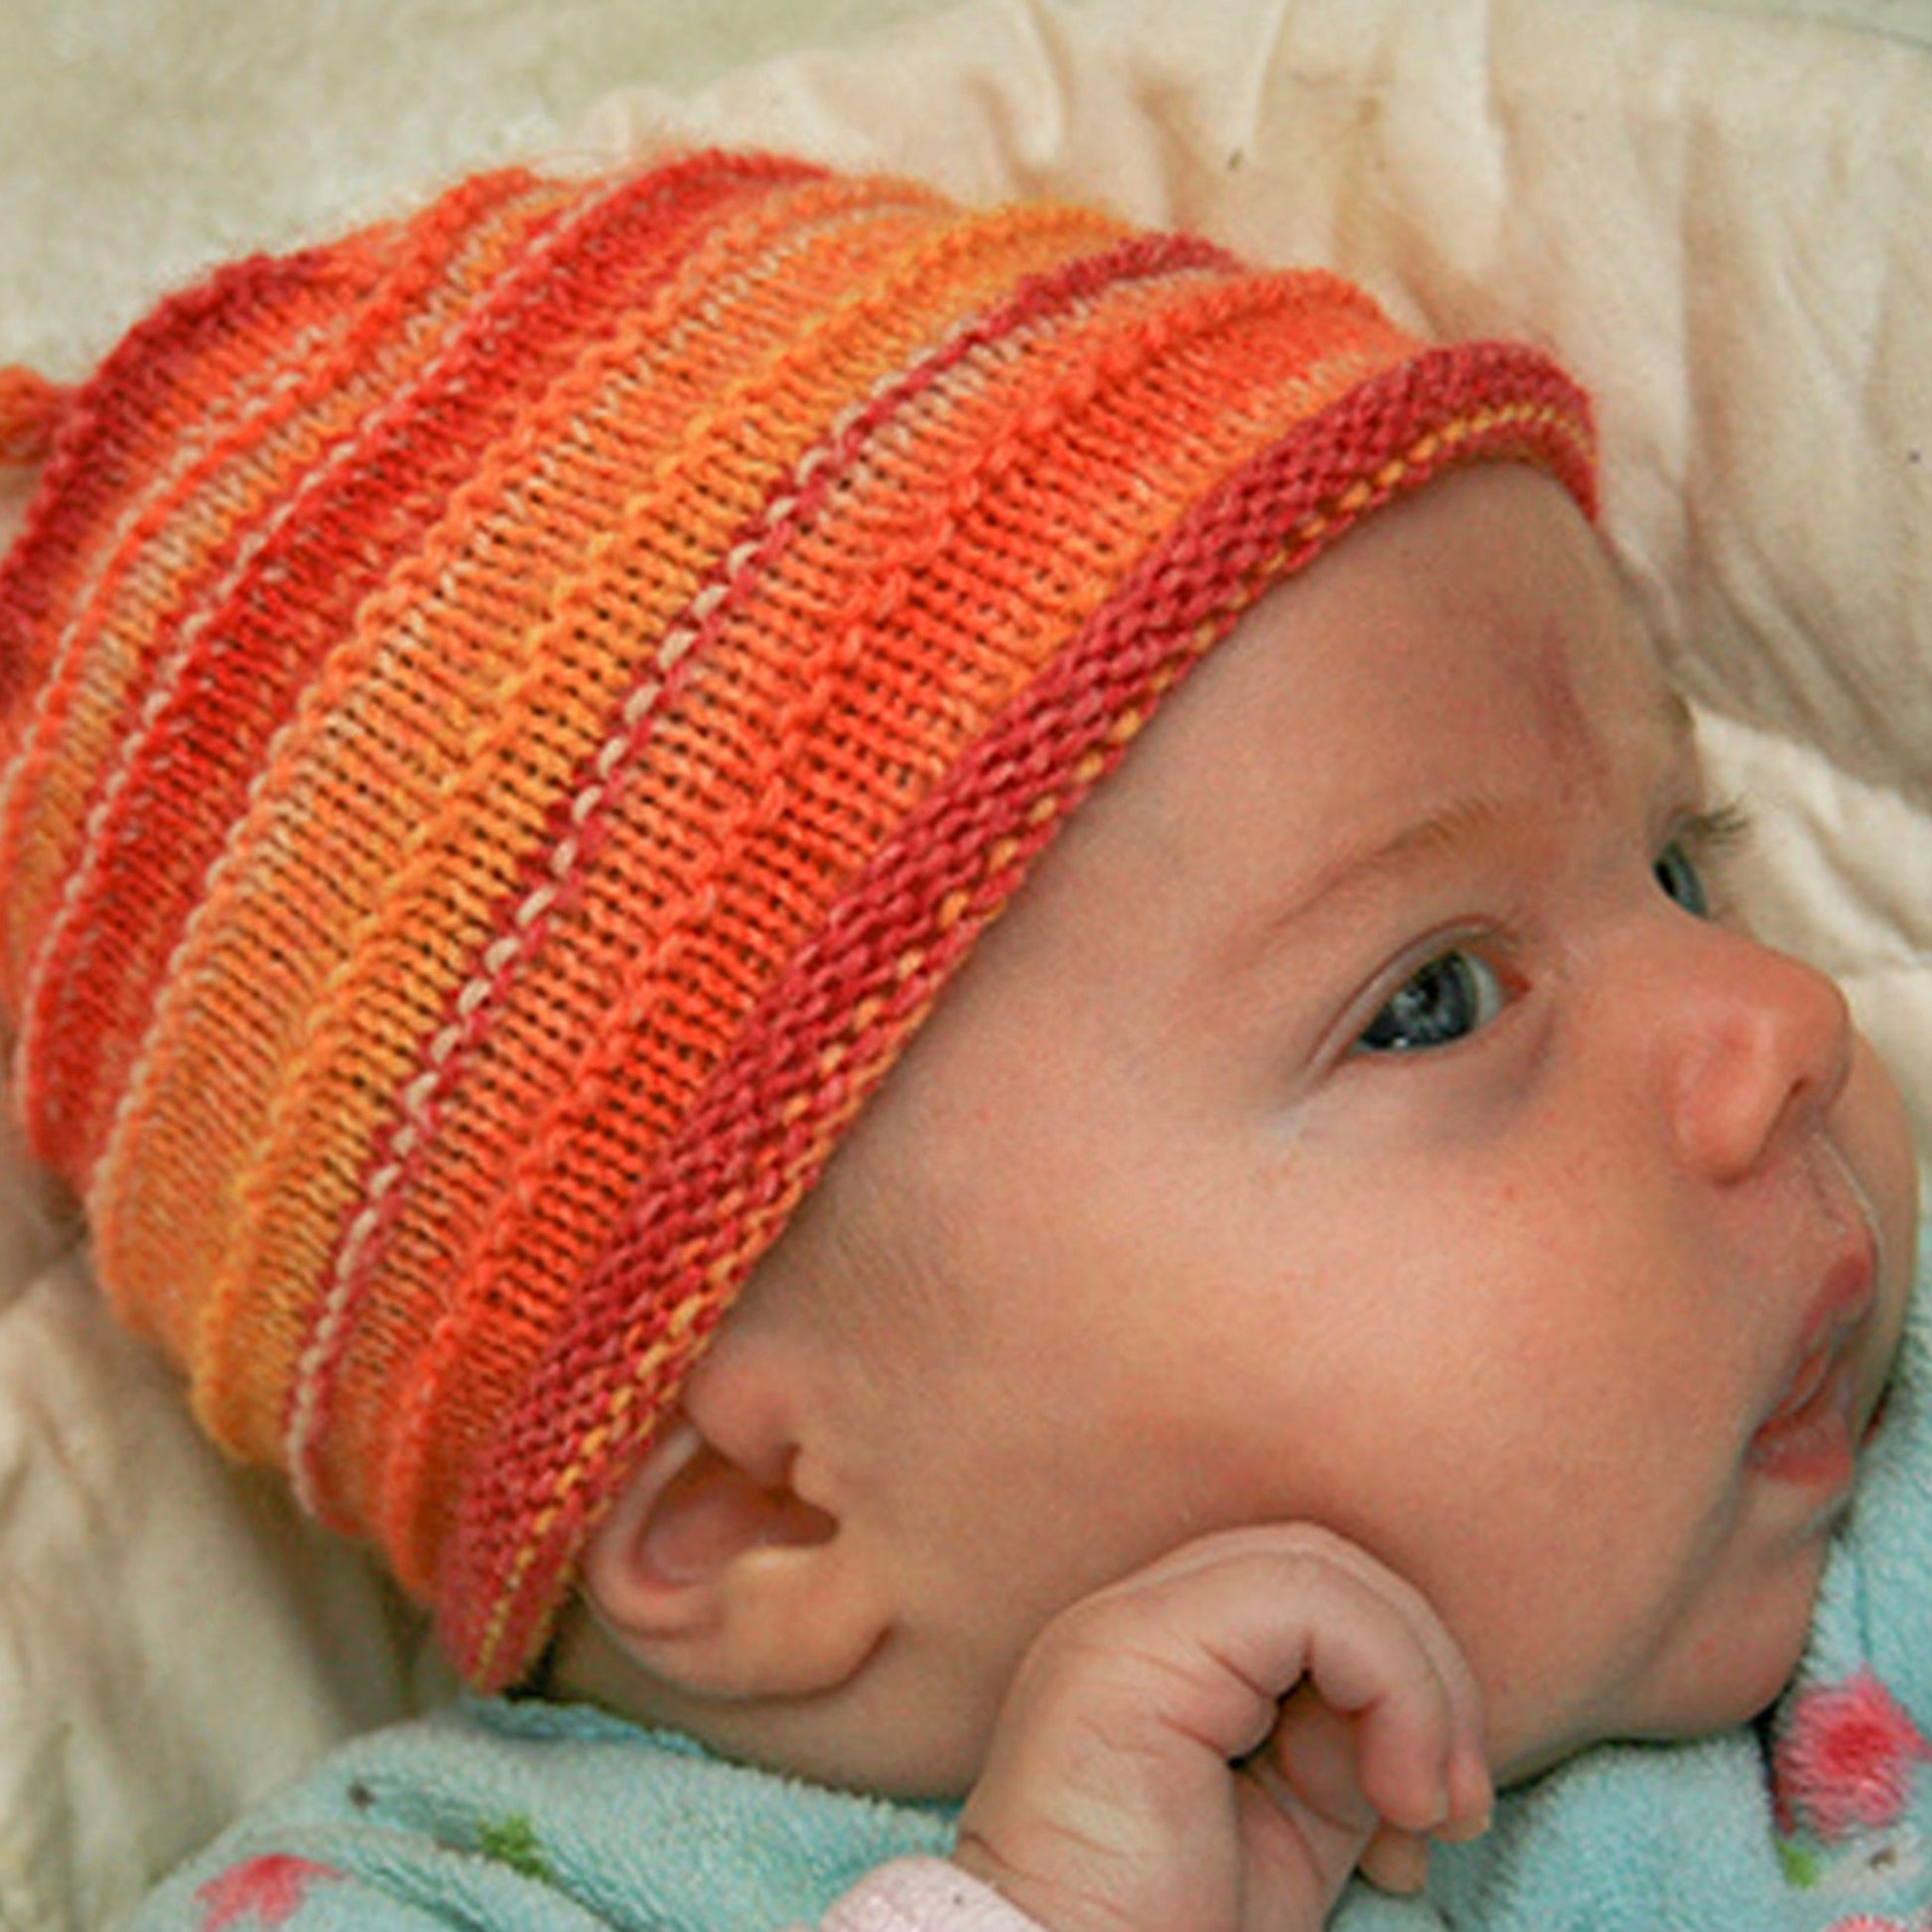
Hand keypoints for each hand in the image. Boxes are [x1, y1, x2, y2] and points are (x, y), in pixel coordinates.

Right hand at [951, 1524, 1490, 1931]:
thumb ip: (1336, 1751)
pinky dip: (1391, 1684)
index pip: (1307, 1589)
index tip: (1429, 1822)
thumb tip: (1424, 1726)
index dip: (1399, 1680)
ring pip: (1316, 1564)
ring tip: (1425, 1812)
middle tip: (1453, 1808)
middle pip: (1319, 1560)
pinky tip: (1396, 1801)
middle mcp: (1134, 1619)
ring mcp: (1125, 1622)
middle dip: (1423, 1672)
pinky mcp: (1134, 1646)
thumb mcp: (1290, 1834)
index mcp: (1165, 1657)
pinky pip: (1304, 1600)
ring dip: (1416, 1682)